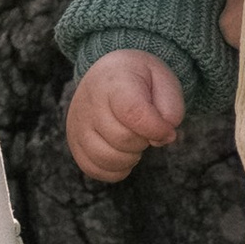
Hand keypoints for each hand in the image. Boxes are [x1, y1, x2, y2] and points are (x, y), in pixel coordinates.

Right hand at [66, 50, 184, 181]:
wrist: (110, 74)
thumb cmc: (141, 80)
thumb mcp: (164, 82)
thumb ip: (171, 109)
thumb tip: (160, 140)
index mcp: (114, 82)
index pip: (134, 113)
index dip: (156, 129)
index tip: (168, 130)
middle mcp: (89, 102)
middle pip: (123, 139)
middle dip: (144, 140)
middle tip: (145, 128)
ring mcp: (77, 124)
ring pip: (108, 158)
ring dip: (130, 157)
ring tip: (133, 140)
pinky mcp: (74, 143)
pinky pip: (94, 169)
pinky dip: (116, 169)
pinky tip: (123, 153)